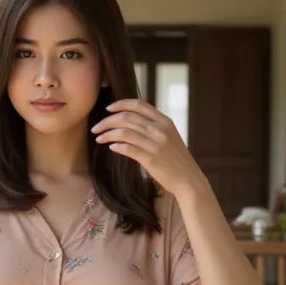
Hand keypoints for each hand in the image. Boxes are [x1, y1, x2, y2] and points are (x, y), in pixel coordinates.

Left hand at [91, 99, 205, 198]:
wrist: (189, 179)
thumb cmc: (176, 159)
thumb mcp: (170, 137)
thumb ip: (154, 127)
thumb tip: (131, 121)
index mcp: (165, 121)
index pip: (139, 104)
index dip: (121, 104)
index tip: (108, 108)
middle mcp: (160, 130)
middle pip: (127, 117)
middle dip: (107, 121)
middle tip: (96, 127)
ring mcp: (156, 144)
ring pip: (124, 132)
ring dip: (108, 134)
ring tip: (99, 138)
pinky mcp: (151, 159)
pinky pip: (128, 148)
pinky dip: (117, 146)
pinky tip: (111, 147)